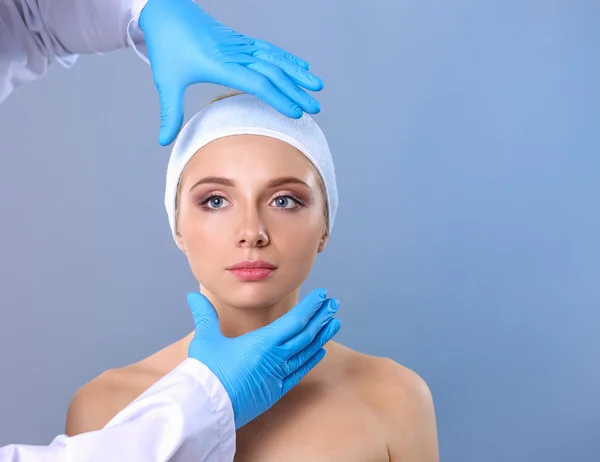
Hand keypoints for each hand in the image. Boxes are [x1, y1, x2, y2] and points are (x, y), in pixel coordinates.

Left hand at [139, 0, 323, 145]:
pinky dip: (288, 58)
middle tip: (315, 107)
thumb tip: (162, 141)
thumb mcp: (166, 82)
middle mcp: (236, 54)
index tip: (295, 112)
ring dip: (298, 73)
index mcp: (220, 64)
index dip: (278, 97)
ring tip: (318, 86)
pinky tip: (300, 66)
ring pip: (276, 59)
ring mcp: (241, 45)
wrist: (166, 11)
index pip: (257, 83)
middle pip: (273, 72)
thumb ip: (169, 113)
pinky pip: (270, 50)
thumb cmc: (167, 46)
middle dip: (296, 90)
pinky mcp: (241, 41)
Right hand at [186, 288, 340, 428]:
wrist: (206, 408)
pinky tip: (320, 350)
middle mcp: (276, 357)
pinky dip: (312, 359)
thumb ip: (204, 315)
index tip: (323, 295)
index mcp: (263, 342)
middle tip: (334, 303)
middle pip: (306, 333)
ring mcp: (279, 375)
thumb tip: (191, 296)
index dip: (312, 306)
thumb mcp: (205, 339)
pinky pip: (300, 371)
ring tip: (334, 322)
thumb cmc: (206, 373)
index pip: (296, 320)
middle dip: (322, 316)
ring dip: (322, 336)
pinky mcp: (277, 390)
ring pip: (307, 352)